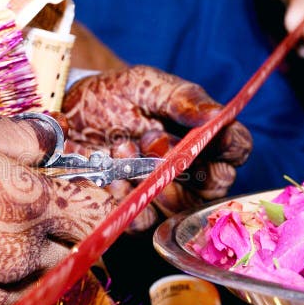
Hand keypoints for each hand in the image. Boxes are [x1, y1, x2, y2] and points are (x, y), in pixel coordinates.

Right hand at [0, 108, 113, 304]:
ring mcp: (1, 284)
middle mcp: (26, 249)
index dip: (114, 204)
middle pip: (79, 247)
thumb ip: (20, 137)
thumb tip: (48, 139)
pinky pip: (12, 299)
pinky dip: (14, 283)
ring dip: (46, 257)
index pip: (101, 212)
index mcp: (34, 203)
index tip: (111, 196)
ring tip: (17, 236)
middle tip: (55, 212)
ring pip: (48, 276)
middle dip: (76, 230)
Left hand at [61, 66, 251, 230]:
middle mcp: (191, 170)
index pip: (237, 148)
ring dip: (153, 177)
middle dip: (185, 162)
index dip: (231, 144)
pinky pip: (145, 219)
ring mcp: (164, 195)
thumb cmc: (111, 97)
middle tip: (152, 138)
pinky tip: (110, 177)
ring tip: (121, 147)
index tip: (213, 135)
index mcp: (202, 137)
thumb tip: (216, 114)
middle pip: (217, 185)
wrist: (66, 115)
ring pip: (182, 204)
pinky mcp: (135, 213)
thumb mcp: (145, 85)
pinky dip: (128, 198)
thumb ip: (181, 97)